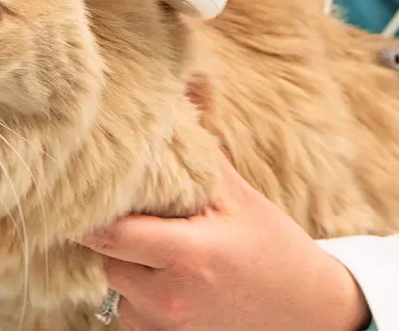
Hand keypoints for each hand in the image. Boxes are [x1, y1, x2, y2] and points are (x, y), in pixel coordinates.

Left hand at [79, 158, 371, 330]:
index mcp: (187, 255)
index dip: (93, 212)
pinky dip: (140, 293)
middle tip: (144, 215)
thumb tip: (183, 90)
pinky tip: (172, 277)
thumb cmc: (276, 252)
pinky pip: (129, 312)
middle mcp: (168, 297)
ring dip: (128, 266)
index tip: (90, 191)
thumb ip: (201, 154)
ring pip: (114, 287)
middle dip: (117, 235)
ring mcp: (165, 325)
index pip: (108, 233)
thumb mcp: (242, 199)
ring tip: (165, 250)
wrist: (308, 314)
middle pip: (106, 258)